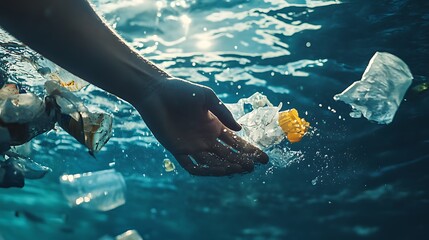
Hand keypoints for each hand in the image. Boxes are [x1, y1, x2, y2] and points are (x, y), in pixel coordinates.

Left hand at [135, 78, 267, 175]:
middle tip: (252, 166)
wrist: (156, 92)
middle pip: (226, 155)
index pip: (235, 142)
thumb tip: (240, 129)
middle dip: (240, 161)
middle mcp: (205, 139)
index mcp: (214, 126)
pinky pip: (192, 166)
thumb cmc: (182, 90)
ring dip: (225, 167)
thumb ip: (223, 112)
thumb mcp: (207, 97)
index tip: (263, 158)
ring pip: (212, 162)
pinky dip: (204, 170)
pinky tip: (217, 170)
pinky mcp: (177, 150)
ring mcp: (192, 146)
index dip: (249, 151)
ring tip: (237, 168)